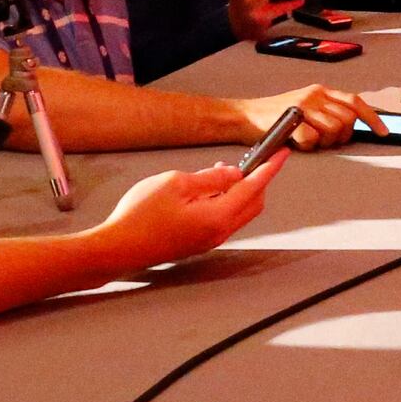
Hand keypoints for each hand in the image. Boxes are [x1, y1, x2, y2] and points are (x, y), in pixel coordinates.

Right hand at [98, 151, 286, 268]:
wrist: (118, 248)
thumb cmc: (140, 216)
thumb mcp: (176, 183)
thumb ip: (210, 178)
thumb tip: (233, 174)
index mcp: (217, 217)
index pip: (254, 188)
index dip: (270, 168)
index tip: (282, 153)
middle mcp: (219, 232)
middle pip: (253, 203)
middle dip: (259, 179)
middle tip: (256, 158)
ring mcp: (209, 240)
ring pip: (238, 212)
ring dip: (240, 190)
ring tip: (224, 169)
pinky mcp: (198, 242)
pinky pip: (223, 218)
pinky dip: (226, 200)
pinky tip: (209, 187)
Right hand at [236, 84, 386, 149]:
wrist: (245, 116)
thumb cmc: (275, 117)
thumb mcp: (306, 107)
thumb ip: (327, 112)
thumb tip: (351, 126)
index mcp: (321, 91)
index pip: (355, 102)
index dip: (372, 118)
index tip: (382, 132)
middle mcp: (315, 95)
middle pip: (347, 119)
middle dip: (342, 136)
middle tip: (325, 141)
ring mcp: (303, 106)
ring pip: (333, 130)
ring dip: (324, 142)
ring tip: (309, 141)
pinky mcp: (291, 119)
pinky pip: (312, 139)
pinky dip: (307, 146)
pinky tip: (297, 143)